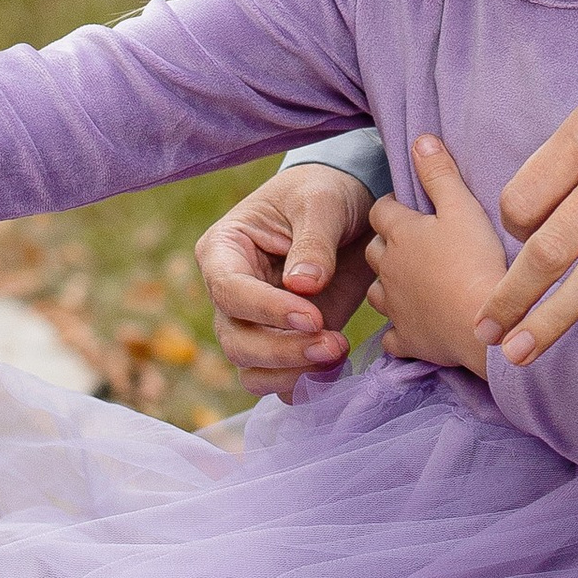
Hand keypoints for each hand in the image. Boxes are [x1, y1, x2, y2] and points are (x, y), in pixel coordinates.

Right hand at [194, 163, 376, 398]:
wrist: (353, 211)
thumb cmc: (326, 192)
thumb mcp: (322, 201)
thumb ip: (314, 241)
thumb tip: (302, 287)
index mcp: (224, 251)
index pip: (228, 291)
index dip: (266, 310)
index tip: (313, 315)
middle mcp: (232, 294)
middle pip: (236, 341)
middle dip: (282, 350)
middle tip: (333, 343)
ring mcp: (257, 323)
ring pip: (253, 370)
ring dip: (293, 373)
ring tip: (338, 352)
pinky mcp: (284, 344)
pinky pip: (281, 381)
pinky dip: (306, 384)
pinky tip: (337, 367)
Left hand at [365, 138, 507, 371]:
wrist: (484, 327)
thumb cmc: (476, 262)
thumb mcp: (463, 208)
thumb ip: (440, 174)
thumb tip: (420, 139)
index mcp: (402, 233)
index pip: (380, 210)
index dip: (391, 206)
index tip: (407, 208)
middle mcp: (390, 269)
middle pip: (374, 249)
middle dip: (387, 244)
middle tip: (411, 243)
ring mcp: (396, 307)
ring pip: (377, 291)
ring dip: (389, 284)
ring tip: (411, 281)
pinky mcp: (407, 339)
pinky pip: (392, 336)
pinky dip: (399, 329)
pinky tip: (413, 326)